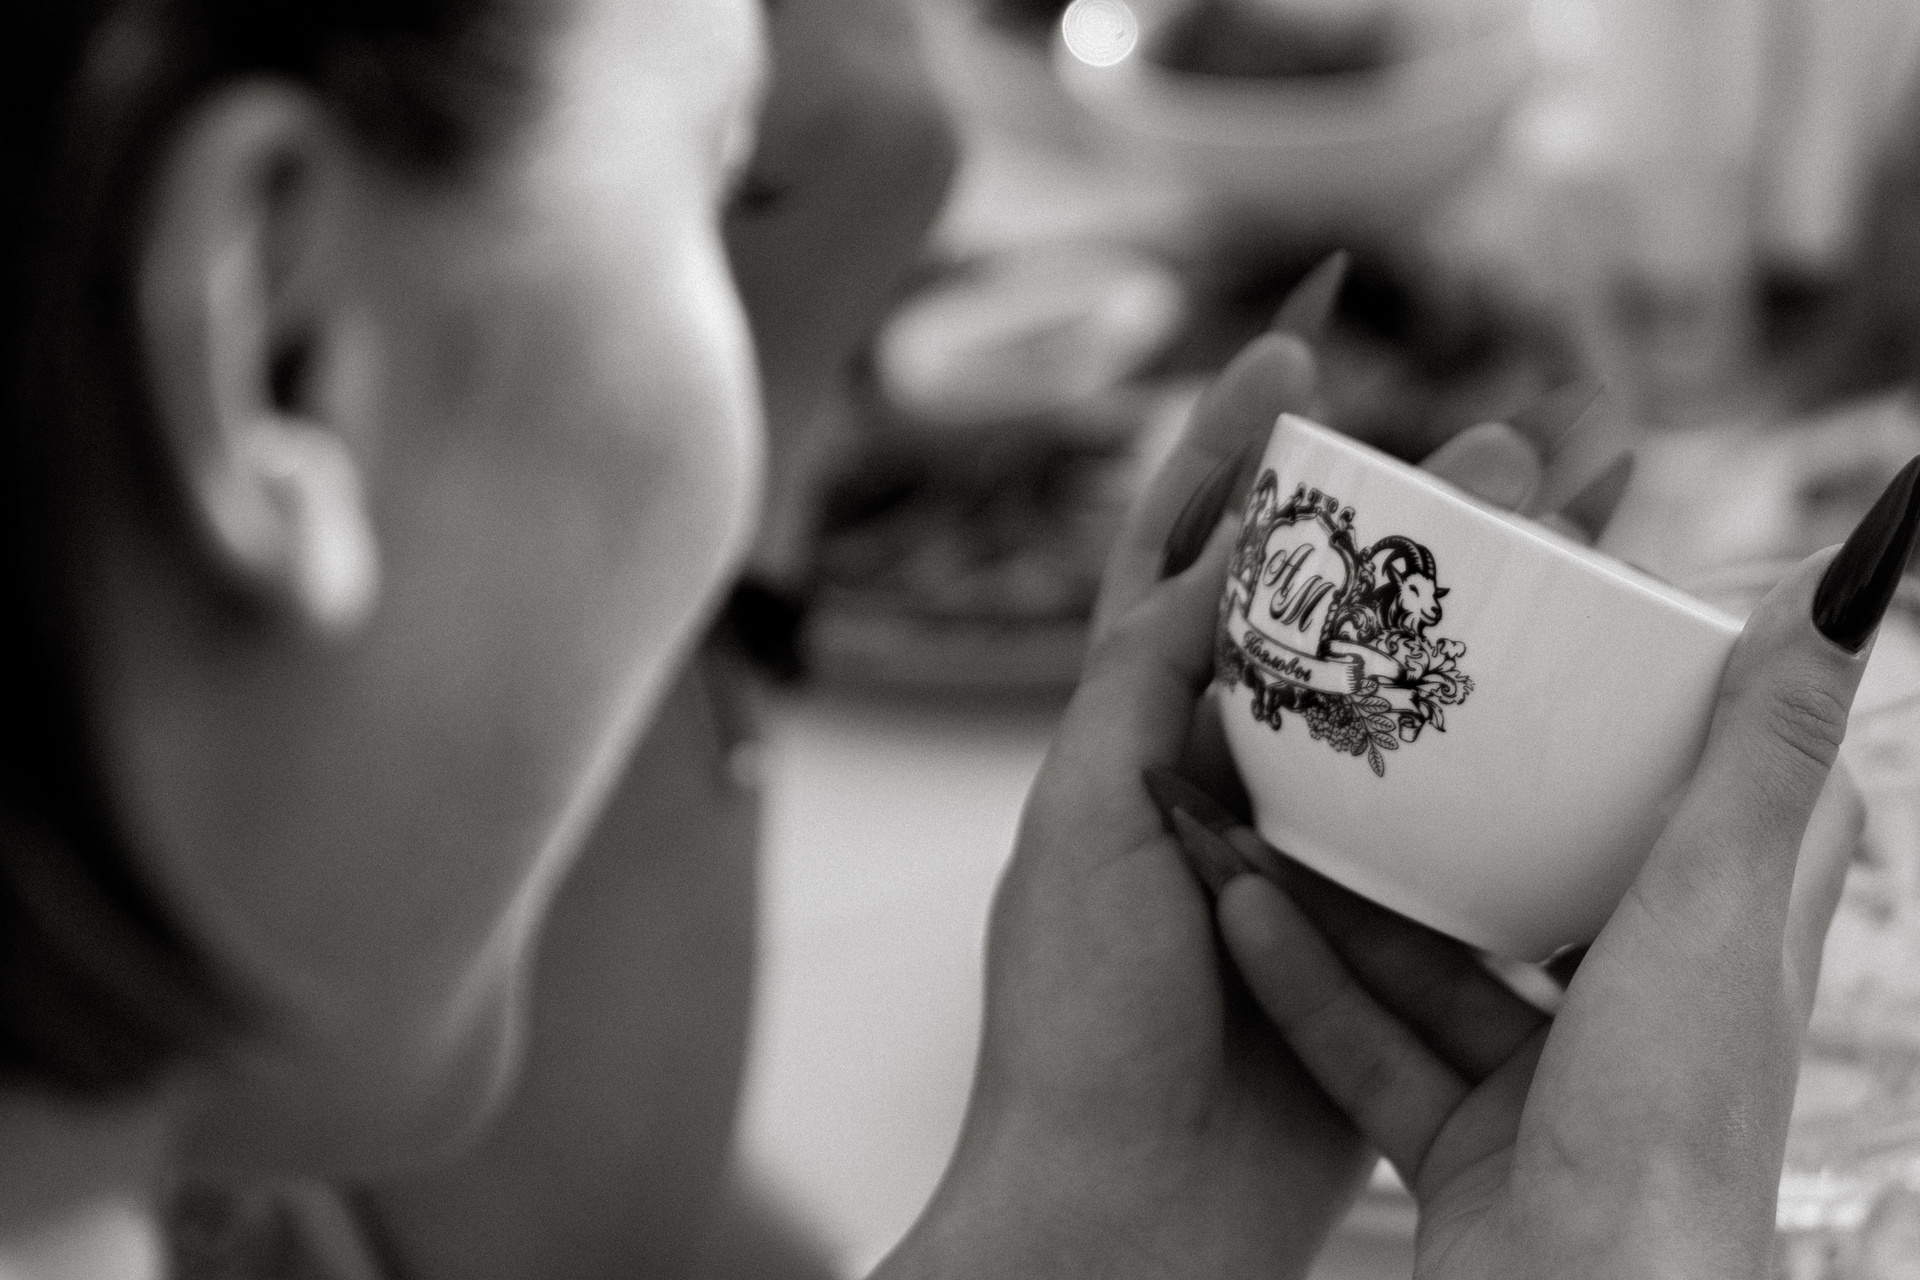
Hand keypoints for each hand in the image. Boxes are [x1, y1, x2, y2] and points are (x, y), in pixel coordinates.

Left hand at [882, 256, 1628, 1279]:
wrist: (1125, 1209)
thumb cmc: (1074, 1021)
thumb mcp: (1087, 816)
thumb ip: (1143, 681)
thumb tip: (1215, 545)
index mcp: (1131, 732)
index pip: (1179, 552)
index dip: (1231, 444)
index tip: (1297, 348)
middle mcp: (1224, 773)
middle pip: (1329, 609)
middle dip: (1417, 517)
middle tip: (1518, 441)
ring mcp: (1309, 844)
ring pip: (1409, 697)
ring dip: (1487, 612)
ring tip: (1589, 528)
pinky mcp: (1378, 926)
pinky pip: (1456, 818)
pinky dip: (1512, 751)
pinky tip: (1580, 701)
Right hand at [1208, 458, 1919, 1277]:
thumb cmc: (1669, 1126)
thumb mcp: (1713, 908)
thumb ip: (1760, 753)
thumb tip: (1854, 580)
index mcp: (1725, 945)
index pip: (1717, 799)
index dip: (1656, 715)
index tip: (1566, 635)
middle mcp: (1645, 1014)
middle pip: (1546, 874)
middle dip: (1450, 803)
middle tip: (1369, 709)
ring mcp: (1552, 1086)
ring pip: (1433, 961)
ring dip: (1343, 895)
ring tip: (1255, 807)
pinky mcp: (1466, 1146)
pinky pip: (1371, 1044)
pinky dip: (1306, 984)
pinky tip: (1233, 911)